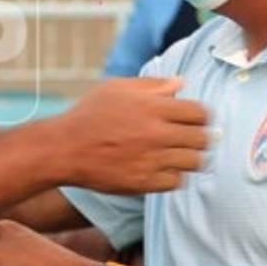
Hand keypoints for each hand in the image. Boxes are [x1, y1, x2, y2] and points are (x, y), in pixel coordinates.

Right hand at [49, 76, 208, 193]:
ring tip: (178, 154)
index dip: (202, 116)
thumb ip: (153, 85)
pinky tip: (162, 167)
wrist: (64, 149)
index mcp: (153, 107)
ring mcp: (151, 160)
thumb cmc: (88, 115)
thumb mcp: (116, 88)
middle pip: (202, 139)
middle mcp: (156, 133)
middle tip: (190, 138)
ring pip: (194, 162)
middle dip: (199, 137)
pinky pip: (176, 181)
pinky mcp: (144, 182)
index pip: (200, 113)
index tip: (195, 119)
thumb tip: (182, 83)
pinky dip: (173, 175)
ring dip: (189, 157)